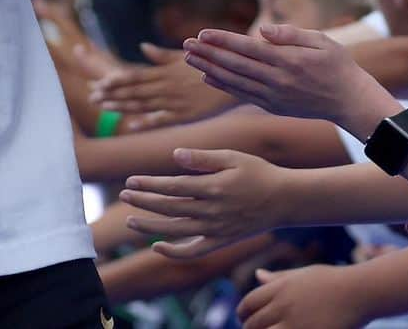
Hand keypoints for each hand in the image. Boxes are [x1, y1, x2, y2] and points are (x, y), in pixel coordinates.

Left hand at [83, 42, 232, 127]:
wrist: (234, 77)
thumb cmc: (208, 62)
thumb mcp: (184, 55)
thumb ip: (161, 55)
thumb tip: (142, 47)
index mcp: (165, 71)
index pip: (135, 76)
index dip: (115, 81)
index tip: (99, 84)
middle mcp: (167, 87)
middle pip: (134, 92)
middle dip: (112, 95)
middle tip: (93, 98)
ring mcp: (175, 102)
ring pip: (143, 106)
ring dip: (123, 108)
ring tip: (104, 109)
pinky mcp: (184, 114)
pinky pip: (162, 120)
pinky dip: (147, 122)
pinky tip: (132, 126)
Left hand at [120, 147, 286, 257]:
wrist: (283, 199)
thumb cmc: (258, 172)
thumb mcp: (233, 156)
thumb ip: (203, 157)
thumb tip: (175, 155)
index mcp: (213, 187)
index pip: (173, 186)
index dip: (150, 184)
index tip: (131, 180)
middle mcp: (211, 211)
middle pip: (169, 208)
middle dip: (144, 201)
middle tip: (123, 194)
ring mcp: (215, 229)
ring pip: (175, 231)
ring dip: (150, 227)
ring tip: (130, 221)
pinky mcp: (220, 242)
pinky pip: (192, 252)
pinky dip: (173, 252)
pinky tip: (157, 245)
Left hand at [183, 24, 397, 137]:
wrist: (350, 101)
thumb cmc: (339, 64)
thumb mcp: (321, 40)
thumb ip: (290, 34)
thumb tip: (261, 30)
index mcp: (287, 61)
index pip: (246, 49)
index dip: (222, 41)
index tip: (202, 33)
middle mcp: (277, 81)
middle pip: (235, 65)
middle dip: (208, 54)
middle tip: (186, 45)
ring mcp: (274, 97)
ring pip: (234, 82)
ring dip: (210, 69)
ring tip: (190, 59)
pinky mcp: (274, 107)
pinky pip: (242, 95)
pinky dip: (223, 86)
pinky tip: (208, 77)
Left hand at [238, 264, 362, 328]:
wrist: (358, 292)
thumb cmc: (332, 281)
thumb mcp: (303, 275)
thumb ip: (278, 278)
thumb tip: (257, 274)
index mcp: (280, 287)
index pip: (249, 302)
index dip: (242, 312)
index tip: (244, 318)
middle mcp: (282, 304)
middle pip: (253, 324)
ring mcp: (293, 323)